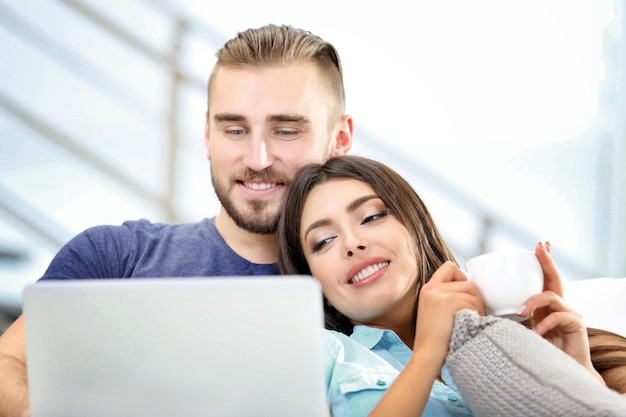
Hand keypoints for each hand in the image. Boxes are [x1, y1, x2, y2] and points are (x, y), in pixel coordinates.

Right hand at [413, 261, 485, 361]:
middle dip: (475, 298)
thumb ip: (446, 297)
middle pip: (467, 282)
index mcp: (428, 289)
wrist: (428, 355)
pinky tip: (468, 325)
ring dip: (478, 308)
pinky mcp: (448, 301)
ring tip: (471, 323)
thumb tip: (472, 290)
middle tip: (474, 315)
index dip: (463, 277)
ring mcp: (439, 294)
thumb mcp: (434, 312)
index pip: (449, 267)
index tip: (466, 294)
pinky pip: (472, 302)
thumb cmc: (436, 341)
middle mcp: (432, 288)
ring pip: (473, 292)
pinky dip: (476, 314)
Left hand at [519, 243, 600, 379]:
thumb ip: (510, 318)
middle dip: (547, 261)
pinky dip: (544, 324)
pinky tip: (535, 334)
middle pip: (554, 278)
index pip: (545, 278)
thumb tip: (481, 307)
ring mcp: (570, 313)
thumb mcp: (520, 331)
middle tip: (539, 248)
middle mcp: (560, 305)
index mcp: (545, 305)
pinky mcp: (577, 325)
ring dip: (533, 302)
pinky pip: (559, 317)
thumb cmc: (535, 352)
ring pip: (551, 296)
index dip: (543, 261)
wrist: (558, 375)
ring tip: (520, 312)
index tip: (539, 244)